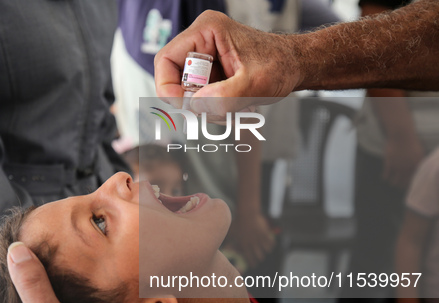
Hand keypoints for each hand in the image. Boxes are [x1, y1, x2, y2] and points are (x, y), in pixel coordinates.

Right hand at [154, 10, 300, 111]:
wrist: (296, 66)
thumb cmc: (281, 64)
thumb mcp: (255, 83)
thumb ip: (226, 96)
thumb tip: (196, 106)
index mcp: (207, 30)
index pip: (166, 59)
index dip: (167, 87)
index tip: (184, 106)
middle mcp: (201, 40)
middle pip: (174, 77)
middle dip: (189, 100)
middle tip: (211, 111)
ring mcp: (204, 57)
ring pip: (185, 90)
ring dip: (202, 107)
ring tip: (229, 110)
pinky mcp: (210, 72)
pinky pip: (197, 95)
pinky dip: (210, 107)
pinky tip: (230, 108)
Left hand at [226, 212, 274, 267]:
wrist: (246, 214)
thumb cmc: (237, 223)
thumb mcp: (231, 233)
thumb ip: (229, 241)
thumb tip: (226, 248)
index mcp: (244, 245)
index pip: (249, 258)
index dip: (252, 263)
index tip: (254, 265)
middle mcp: (253, 244)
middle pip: (259, 256)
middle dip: (259, 258)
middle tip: (260, 258)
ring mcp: (259, 239)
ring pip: (266, 251)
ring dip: (266, 251)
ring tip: (266, 250)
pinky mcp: (265, 234)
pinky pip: (271, 243)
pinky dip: (271, 244)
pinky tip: (271, 244)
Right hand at [383, 137, 424, 188]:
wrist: (401, 135)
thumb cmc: (411, 142)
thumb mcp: (419, 152)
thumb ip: (418, 162)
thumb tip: (417, 170)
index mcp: (417, 165)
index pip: (414, 179)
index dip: (410, 184)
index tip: (407, 185)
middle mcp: (408, 168)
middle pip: (404, 183)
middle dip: (401, 186)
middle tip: (399, 186)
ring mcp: (398, 166)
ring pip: (394, 182)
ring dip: (393, 183)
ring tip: (392, 183)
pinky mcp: (389, 163)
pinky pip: (386, 175)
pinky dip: (385, 178)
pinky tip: (384, 178)